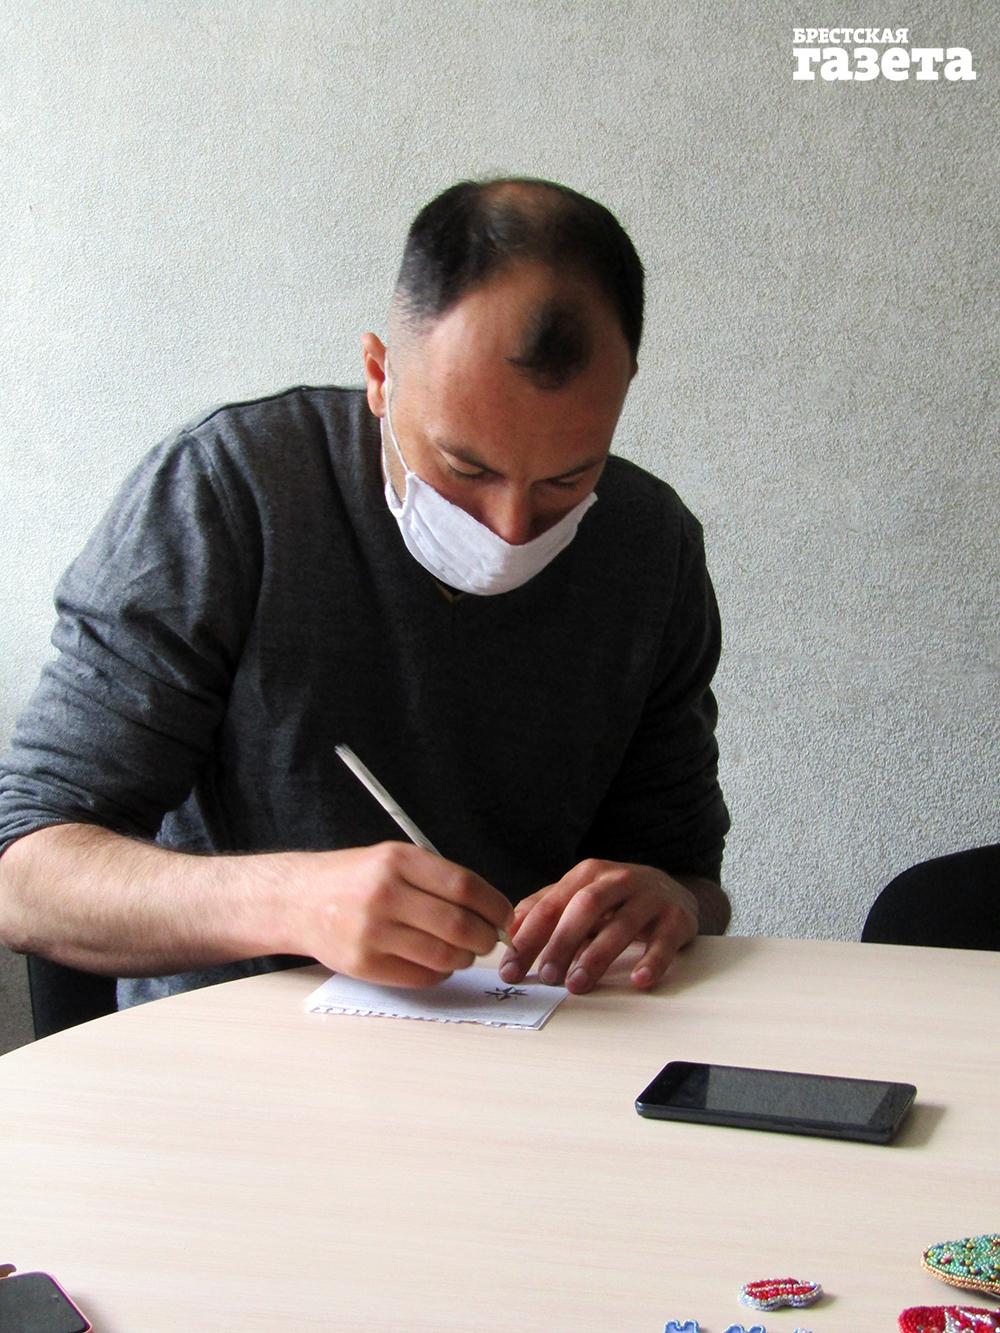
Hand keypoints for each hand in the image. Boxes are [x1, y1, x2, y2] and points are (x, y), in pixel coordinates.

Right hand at [288, 841, 513, 987]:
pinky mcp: (364, 964)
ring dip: (465, 958)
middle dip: (486, 937)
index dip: (494, 905)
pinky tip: (436, 961)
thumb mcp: (392, 858)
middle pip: (459, 925)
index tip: (503, 916)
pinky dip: (440, 972)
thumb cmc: (355, 879)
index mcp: (397, 860)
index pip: (464, 887)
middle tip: (489, 939)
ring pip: (444, 956)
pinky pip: (422, 976)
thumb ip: (437, 879)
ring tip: (464, 951)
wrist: (298, 900)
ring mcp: (372, 932)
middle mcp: (384, 894)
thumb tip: (491, 910)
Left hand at [497, 859, 698, 993]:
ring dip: (597, 956)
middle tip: (546, 975)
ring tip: (578, 985)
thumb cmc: (615, 900)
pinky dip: (652, 961)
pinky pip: (664, 941)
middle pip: (585, 907)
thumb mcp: (578, 896)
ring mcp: (649, 898)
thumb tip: (507, 933)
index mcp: (587, 874)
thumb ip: (543, 910)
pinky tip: (639, 979)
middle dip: (562, 941)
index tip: (512, 969)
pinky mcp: (676, 918)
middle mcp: (618, 880)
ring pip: (622, 924)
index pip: (551, 905)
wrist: (672, 890)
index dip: (529, 937)